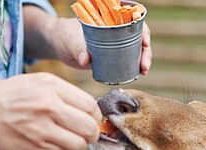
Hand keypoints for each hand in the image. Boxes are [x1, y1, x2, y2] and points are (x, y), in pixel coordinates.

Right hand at [0, 73, 102, 149]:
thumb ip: (64, 94)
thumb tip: (91, 111)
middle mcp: (48, 106)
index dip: (95, 116)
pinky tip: (56, 143)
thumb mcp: (36, 82)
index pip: (90, 106)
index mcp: (51, 86)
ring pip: (79, 144)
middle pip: (89, 127)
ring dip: (79, 144)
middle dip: (92, 133)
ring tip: (70, 139)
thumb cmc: (8, 95)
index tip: (91, 119)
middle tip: (86, 134)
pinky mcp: (34, 146)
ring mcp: (41, 128)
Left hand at [24, 7, 151, 74]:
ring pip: (136, 49)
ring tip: (143, 71)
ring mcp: (116, 43)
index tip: (144, 41)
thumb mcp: (70, 41)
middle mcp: (116, 29)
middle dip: (145, 50)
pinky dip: (136, 66)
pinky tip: (140, 74)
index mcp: (109, 18)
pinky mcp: (114, 56)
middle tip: (144, 65)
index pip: (132, 19)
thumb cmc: (64, 36)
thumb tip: (86, 60)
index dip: (142, 29)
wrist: (59, 45)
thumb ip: (77, 49)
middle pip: (138, 36)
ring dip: (143, 59)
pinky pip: (129, 59)